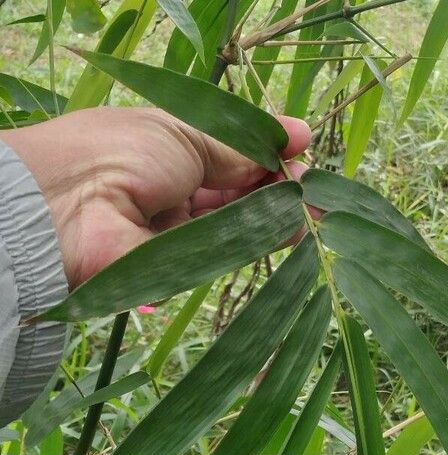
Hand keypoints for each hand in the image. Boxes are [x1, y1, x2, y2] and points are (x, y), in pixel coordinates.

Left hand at [0, 107, 310, 287]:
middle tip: (314, 191)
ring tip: (309, 212)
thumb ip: (242, 144)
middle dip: (279, 190)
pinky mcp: (181, 267)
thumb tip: (298, 133)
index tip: (303, 153)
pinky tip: (284, 231)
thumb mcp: (188, 133)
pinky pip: (224, 255)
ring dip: (273, 218)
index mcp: (173, 152)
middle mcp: (178, 192)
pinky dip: (254, 243)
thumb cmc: (126, 151)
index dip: (267, 157)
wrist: (71, 205)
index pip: (232, 156)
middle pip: (238, 193)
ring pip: (237, 226)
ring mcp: (180, 232)